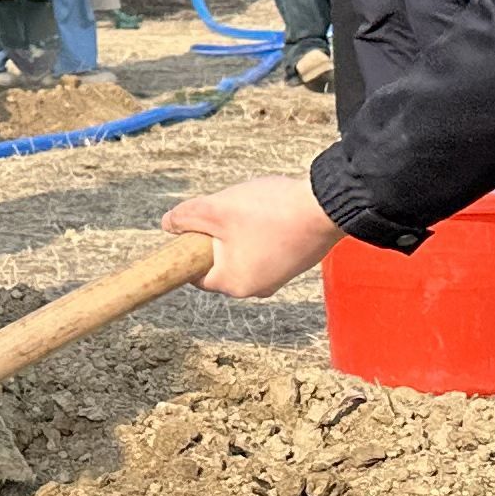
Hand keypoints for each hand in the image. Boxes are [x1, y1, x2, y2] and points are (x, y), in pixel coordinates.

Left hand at [164, 173, 342, 296]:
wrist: (326, 207)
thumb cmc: (270, 212)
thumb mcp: (216, 209)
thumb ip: (185, 218)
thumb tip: (168, 224)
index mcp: (234, 284)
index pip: (196, 274)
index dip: (189, 248)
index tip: (193, 226)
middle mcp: (256, 289)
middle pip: (219, 262)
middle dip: (217, 236)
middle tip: (225, 211)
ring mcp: (277, 277)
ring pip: (242, 253)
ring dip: (239, 231)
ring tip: (251, 210)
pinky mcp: (293, 263)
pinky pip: (264, 249)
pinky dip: (261, 232)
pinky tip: (269, 213)